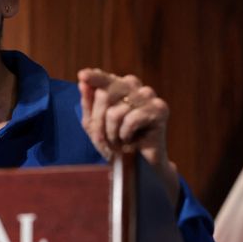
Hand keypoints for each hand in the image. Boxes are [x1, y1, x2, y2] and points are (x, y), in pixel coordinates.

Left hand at [77, 68, 179, 203]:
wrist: (137, 166)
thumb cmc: (115, 143)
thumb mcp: (94, 125)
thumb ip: (88, 103)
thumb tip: (82, 82)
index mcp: (118, 87)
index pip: (104, 79)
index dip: (94, 78)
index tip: (82, 75)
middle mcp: (134, 87)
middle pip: (105, 95)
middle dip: (98, 122)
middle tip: (103, 138)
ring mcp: (148, 96)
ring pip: (115, 111)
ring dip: (112, 133)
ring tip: (120, 141)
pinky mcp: (160, 109)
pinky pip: (131, 119)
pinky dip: (125, 134)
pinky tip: (132, 140)